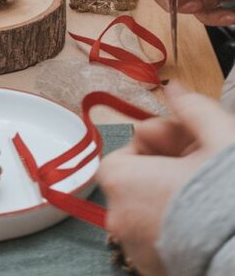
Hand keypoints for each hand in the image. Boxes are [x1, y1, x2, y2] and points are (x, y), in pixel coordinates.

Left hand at [100, 83, 234, 275]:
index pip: (123, 155)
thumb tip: (174, 87)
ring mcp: (139, 252)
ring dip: (171, 196)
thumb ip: (191, 108)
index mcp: (123, 181)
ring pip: (148, 212)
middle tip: (201, 160)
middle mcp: (121, 220)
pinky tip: (207, 217)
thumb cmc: (228, 192)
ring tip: (207, 189)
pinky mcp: (158, 272)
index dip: (153, 144)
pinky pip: (161, 239)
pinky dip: (177, 226)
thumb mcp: (218, 135)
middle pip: (135, 184)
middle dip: (165, 167)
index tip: (183, 140)